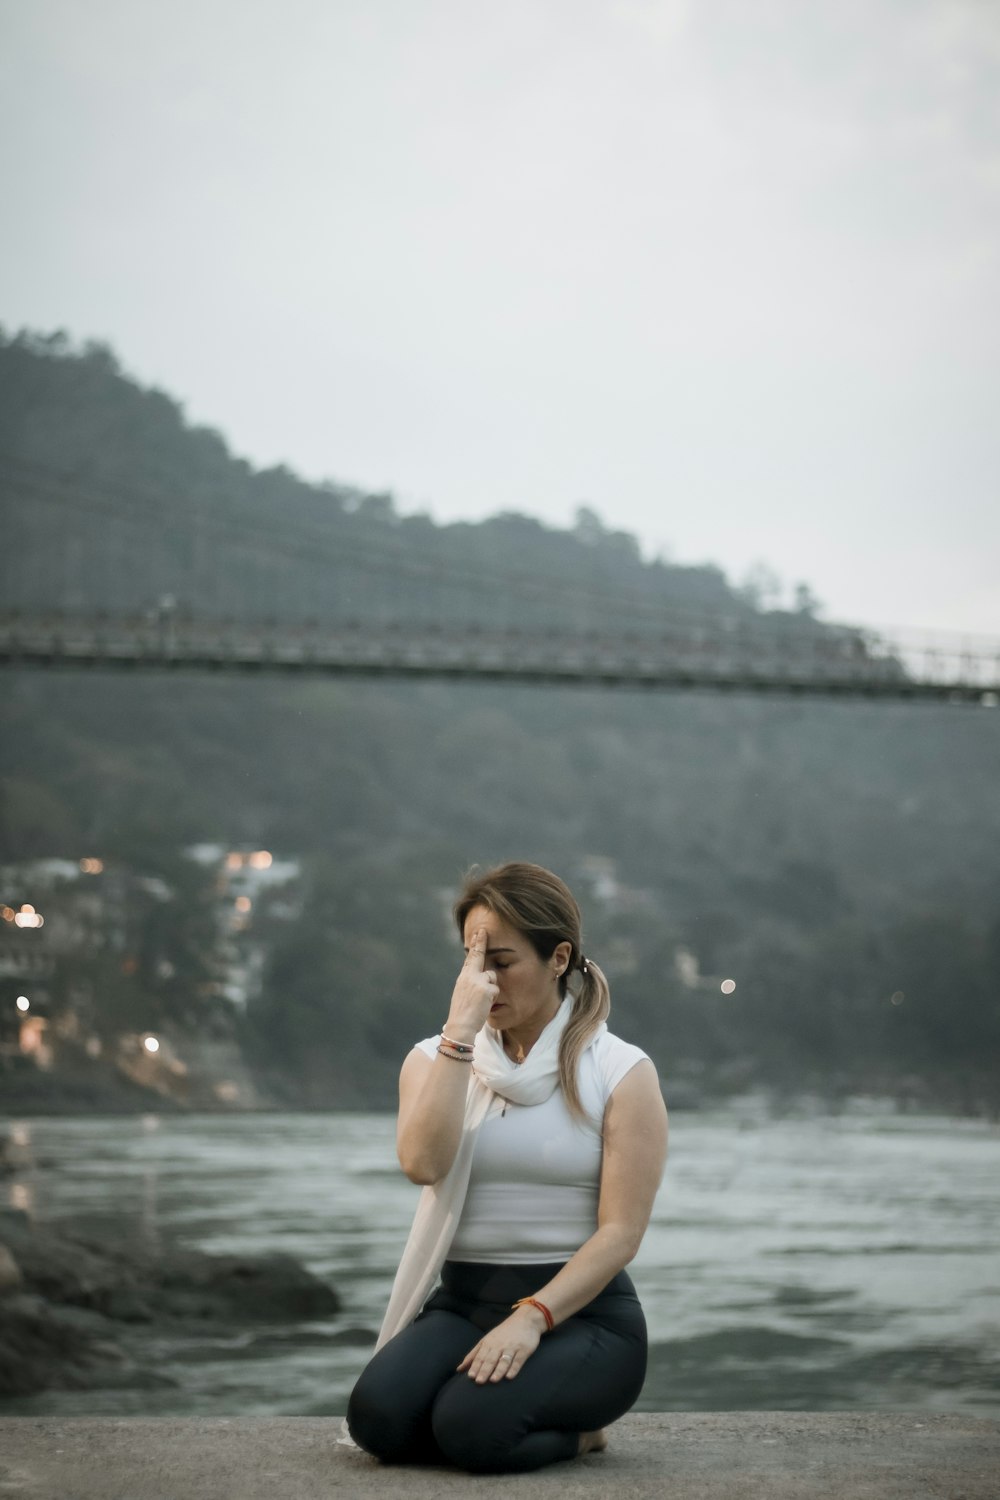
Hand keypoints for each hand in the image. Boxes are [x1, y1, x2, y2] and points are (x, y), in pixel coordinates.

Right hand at [444, 926, 498, 1041]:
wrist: (460, 1025)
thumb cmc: (462, 1013)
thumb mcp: (463, 993)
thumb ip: (471, 982)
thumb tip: (482, 976)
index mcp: (463, 977)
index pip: (470, 957)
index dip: (475, 944)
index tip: (479, 932)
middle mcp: (469, 976)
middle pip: (479, 957)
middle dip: (480, 942)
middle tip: (483, 929)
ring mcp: (478, 981)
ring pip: (492, 977)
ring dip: (490, 989)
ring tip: (481, 1001)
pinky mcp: (487, 988)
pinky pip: (496, 990)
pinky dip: (492, 998)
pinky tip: (485, 1005)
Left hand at [457, 1308, 542, 1383]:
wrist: (526, 1319)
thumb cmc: (503, 1333)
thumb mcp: (486, 1340)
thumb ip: (473, 1355)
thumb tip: (459, 1369)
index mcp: (489, 1343)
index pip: (480, 1356)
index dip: (475, 1366)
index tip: (470, 1377)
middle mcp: (499, 1345)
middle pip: (491, 1359)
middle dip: (484, 1370)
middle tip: (479, 1381)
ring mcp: (512, 1347)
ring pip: (504, 1360)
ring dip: (498, 1370)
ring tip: (493, 1380)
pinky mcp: (524, 1350)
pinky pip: (518, 1360)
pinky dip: (514, 1368)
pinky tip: (509, 1376)